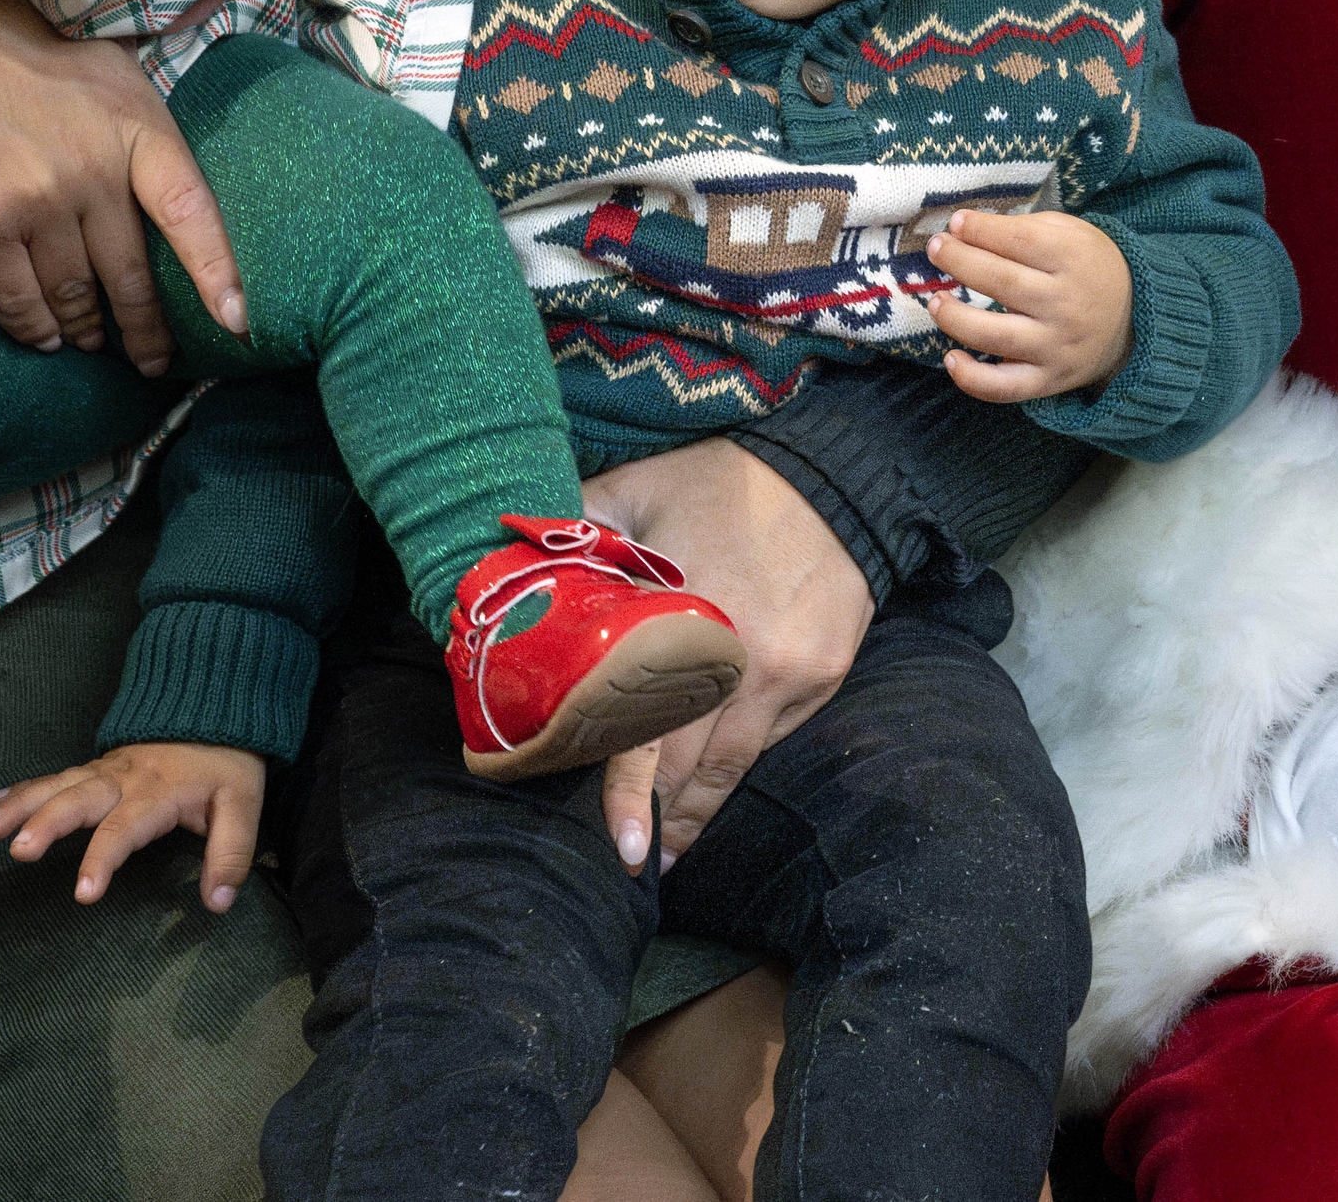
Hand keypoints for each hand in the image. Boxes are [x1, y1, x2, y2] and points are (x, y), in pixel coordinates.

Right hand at [0, 0, 243, 362]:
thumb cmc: (33, 60)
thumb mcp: (115, 73)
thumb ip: (150, 132)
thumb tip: (195, 147)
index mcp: (137, 129)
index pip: (192, 213)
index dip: (218, 273)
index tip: (237, 322)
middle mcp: (92, 171)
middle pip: (131, 275)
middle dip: (146, 329)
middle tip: (155, 359)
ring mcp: (35, 202)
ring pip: (74, 295)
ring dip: (87, 328)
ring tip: (93, 340)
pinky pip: (17, 300)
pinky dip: (34, 328)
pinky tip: (45, 337)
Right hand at [0, 741, 266, 908]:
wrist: (215, 711)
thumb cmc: (225, 766)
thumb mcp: (243, 806)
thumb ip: (231, 853)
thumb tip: (218, 902)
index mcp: (158, 792)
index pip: (125, 829)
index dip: (103, 860)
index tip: (83, 894)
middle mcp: (123, 779)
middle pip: (79, 799)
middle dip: (47, 823)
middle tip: (18, 849)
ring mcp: (104, 770)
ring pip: (57, 784)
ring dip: (22, 804)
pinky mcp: (96, 768)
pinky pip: (56, 776)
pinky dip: (24, 788)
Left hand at [578, 440, 872, 863]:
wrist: (834, 477)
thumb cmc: (722, 484)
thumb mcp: (637, 488)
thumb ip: (577, 526)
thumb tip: (503, 558)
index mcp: (688, 619)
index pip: (652, 725)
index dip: (632, 791)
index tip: (624, 846)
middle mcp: (743, 660)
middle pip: (691, 764)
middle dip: (657, 817)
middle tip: (629, 859)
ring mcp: (790, 676)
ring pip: (734, 767)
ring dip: (697, 812)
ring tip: (667, 852)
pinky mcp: (823, 679)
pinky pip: (770, 738)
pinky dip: (736, 763)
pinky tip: (710, 784)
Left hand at [922, 209, 1131, 402]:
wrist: (1134, 321)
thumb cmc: (1087, 267)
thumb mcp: (1069, 234)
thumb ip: (1022, 228)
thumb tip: (963, 228)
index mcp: (1074, 260)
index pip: (1019, 242)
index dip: (981, 230)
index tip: (955, 223)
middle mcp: (1065, 304)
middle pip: (1002, 282)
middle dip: (959, 261)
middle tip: (936, 249)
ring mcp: (1055, 346)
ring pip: (995, 335)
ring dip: (954, 317)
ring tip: (936, 300)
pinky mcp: (1048, 379)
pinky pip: (1004, 387)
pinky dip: (972, 379)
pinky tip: (951, 359)